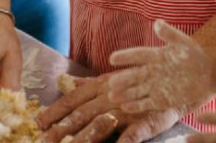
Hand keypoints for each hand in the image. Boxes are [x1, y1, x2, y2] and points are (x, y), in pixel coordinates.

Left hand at [38, 73, 183, 142]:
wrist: (178, 85)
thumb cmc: (142, 84)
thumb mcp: (112, 80)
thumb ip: (88, 84)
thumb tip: (65, 82)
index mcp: (101, 85)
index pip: (72, 100)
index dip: (54, 112)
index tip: (36, 124)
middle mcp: (111, 95)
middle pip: (81, 115)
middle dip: (60, 130)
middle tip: (44, 141)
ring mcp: (128, 108)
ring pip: (101, 125)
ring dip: (83, 138)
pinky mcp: (147, 121)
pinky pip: (133, 134)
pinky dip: (124, 142)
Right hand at [107, 20, 215, 113]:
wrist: (209, 73)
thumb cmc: (195, 55)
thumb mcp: (183, 43)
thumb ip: (169, 34)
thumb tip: (157, 22)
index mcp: (155, 55)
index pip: (137, 55)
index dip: (125, 57)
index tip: (112, 58)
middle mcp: (152, 71)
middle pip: (134, 75)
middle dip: (122, 79)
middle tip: (110, 83)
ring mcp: (156, 86)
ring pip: (136, 90)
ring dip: (125, 94)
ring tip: (112, 97)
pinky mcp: (162, 99)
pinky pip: (146, 103)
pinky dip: (136, 106)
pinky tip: (125, 107)